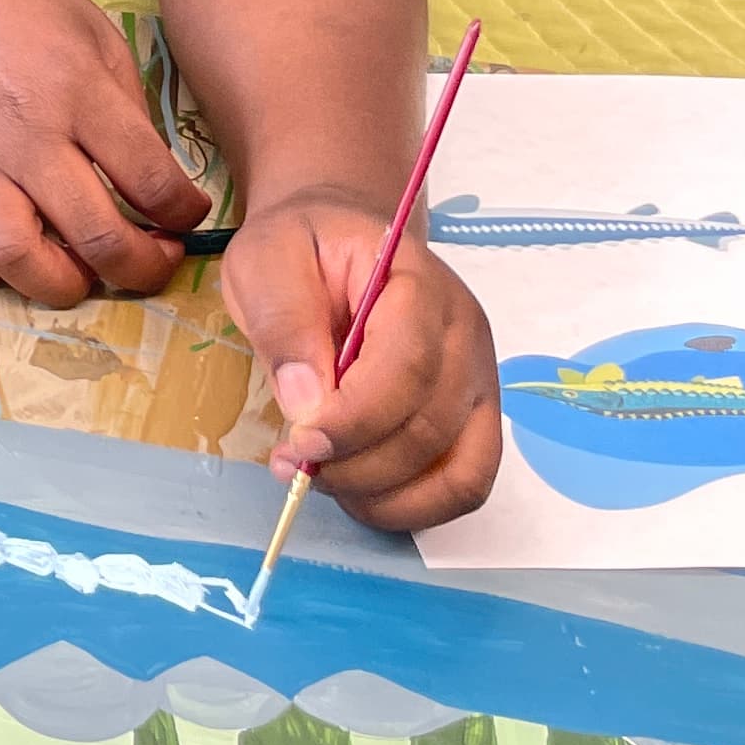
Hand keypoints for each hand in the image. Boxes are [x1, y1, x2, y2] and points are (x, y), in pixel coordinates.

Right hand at [0, 0, 212, 305]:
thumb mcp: (96, 34)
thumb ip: (128, 110)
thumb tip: (152, 186)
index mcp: (79, 92)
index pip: (152, 184)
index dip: (184, 213)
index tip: (186, 214)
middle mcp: (25, 135)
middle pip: (96, 237)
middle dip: (143, 267)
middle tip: (153, 258)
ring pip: (19, 259)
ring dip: (65, 286)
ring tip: (85, 272)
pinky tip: (14, 255)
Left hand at [225, 197, 500, 530]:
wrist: (336, 238)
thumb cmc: (301, 247)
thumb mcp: (266, 261)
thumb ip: (285, 322)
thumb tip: (307, 404)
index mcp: (417, 282)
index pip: (407, 366)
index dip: (354, 419)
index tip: (299, 442)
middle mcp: (464, 334)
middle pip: (431, 427)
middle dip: (356, 465)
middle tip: (293, 465)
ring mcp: (477, 380)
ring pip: (458, 470)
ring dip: (384, 494)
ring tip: (320, 481)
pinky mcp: (473, 417)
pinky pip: (466, 484)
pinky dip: (414, 506)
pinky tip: (357, 493)